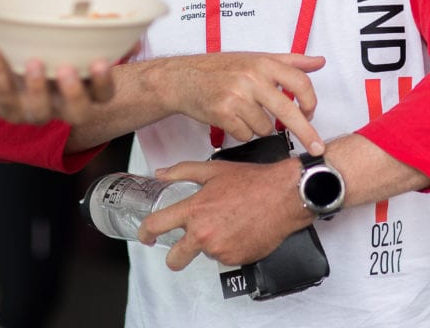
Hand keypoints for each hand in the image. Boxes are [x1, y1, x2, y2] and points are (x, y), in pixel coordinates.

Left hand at [0, 44, 115, 124]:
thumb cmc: (40, 48)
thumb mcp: (69, 42)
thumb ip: (101, 39)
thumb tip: (132, 35)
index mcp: (82, 90)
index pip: (103, 96)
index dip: (104, 83)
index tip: (100, 62)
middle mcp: (61, 105)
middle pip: (77, 114)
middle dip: (74, 95)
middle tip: (67, 69)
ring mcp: (33, 110)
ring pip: (39, 113)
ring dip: (37, 88)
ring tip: (33, 61)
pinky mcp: (6, 107)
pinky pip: (4, 96)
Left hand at [139, 158, 310, 269]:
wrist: (284, 196)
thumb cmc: (252, 181)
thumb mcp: (215, 170)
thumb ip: (183, 172)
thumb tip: (161, 174)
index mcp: (194, 210)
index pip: (157, 225)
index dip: (146, 232)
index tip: (146, 236)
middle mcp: (203, 234)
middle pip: (175, 259)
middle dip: (175, 256)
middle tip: (182, 248)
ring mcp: (220, 250)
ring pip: (206, 253)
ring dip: (212, 244)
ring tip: (230, 224)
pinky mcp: (236, 260)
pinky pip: (226, 257)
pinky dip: (230, 247)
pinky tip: (241, 231)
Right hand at [160, 52, 325, 154]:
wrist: (184, 78)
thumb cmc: (221, 69)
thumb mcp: (257, 58)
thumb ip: (291, 62)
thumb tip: (319, 62)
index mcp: (264, 63)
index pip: (300, 83)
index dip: (311, 102)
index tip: (312, 115)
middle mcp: (252, 78)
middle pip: (289, 111)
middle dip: (306, 133)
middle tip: (317, 148)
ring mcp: (237, 96)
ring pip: (266, 128)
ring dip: (260, 127)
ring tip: (245, 112)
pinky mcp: (223, 113)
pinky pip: (247, 134)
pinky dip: (243, 131)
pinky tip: (233, 118)